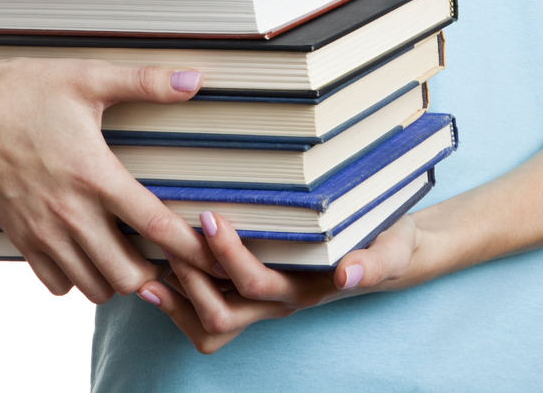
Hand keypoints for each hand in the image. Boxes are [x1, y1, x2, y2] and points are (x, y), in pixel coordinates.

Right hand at [0, 55, 217, 303]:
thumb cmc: (24, 91)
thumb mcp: (88, 78)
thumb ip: (145, 81)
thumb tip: (194, 79)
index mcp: (96, 176)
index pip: (156, 227)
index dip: (191, 249)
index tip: (212, 255)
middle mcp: (70, 213)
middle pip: (127, 275)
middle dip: (156, 273)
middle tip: (169, 257)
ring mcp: (42, 232)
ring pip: (93, 287)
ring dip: (118, 279)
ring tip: (132, 256)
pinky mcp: (19, 238)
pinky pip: (56, 283)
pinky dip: (78, 278)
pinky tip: (89, 254)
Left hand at [136, 210, 420, 353]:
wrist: (391, 250)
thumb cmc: (389, 240)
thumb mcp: (393, 248)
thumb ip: (375, 263)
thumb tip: (348, 275)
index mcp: (307, 288)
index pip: (257, 283)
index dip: (228, 256)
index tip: (209, 217)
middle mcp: (280, 303)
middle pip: (221, 314)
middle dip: (190, 278)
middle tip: (168, 236)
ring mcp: (262, 304)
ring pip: (209, 326)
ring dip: (177, 299)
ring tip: (149, 265)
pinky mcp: (251, 297)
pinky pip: (208, 321)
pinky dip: (177, 304)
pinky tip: (153, 276)